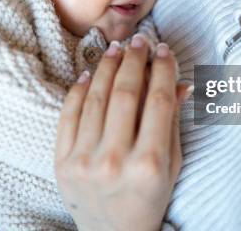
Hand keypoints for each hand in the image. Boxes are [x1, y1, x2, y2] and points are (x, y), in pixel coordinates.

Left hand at [55, 35, 189, 230]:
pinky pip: (68, 115)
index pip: (157, 101)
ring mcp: (83, 161)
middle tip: (140, 40)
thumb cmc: (148, 201)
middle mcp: (115, 161)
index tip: (164, 50)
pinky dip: (78, 90)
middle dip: (134, 60)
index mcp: (149, 165)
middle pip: (124, 94)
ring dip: (106, 67)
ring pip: (95, 98)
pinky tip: (88, 72)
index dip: (162, 70)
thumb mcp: (171, 167)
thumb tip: (179, 82)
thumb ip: (172, 124)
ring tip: (116, 49)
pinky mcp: (61, 162)